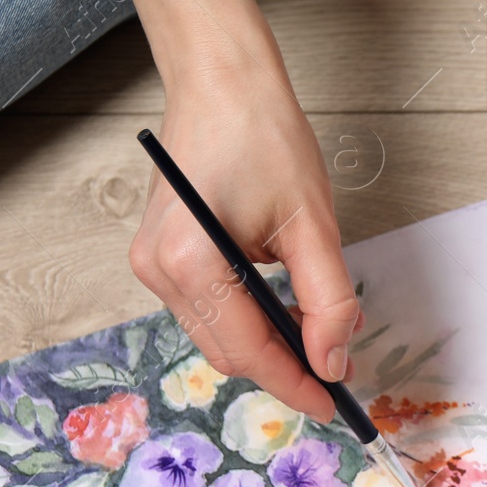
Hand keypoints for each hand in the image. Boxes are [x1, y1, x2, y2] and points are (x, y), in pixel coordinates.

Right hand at [114, 0, 357, 422]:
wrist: (220, 81)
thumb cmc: (263, 136)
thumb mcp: (313, 223)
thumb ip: (327, 300)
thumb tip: (335, 361)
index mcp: (190, 263)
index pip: (249, 351)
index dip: (295, 384)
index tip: (335, 405)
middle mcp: (158, 271)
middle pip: (228, 352)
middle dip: (283, 369)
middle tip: (336, 376)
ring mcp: (151, 265)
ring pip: (216, 335)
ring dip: (266, 346)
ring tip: (316, 343)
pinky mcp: (158, 256)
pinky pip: (207, 310)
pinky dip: (247, 320)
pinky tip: (283, 314)